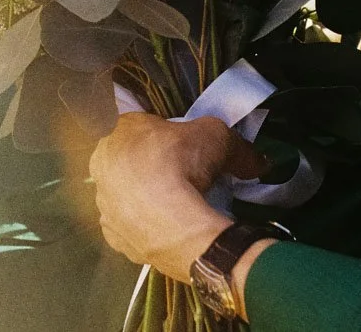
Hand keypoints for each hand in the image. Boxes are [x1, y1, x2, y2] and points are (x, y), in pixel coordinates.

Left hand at [88, 112, 264, 281]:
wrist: (174, 226)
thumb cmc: (185, 167)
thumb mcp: (219, 137)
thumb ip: (238, 146)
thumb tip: (257, 162)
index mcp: (120, 131)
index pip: (142, 124)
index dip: (166, 134)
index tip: (187, 148)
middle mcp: (103, 163)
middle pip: (130, 158)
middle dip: (152, 164)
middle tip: (183, 175)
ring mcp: (104, 201)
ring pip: (126, 193)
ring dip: (145, 197)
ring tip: (176, 207)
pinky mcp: (111, 235)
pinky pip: (128, 225)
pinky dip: (144, 226)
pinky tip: (165, 228)